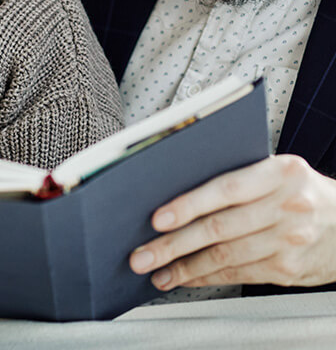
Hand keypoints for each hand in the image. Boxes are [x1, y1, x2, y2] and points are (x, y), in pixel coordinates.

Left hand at [129, 154, 335, 290]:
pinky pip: (238, 274)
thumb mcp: (280, 170)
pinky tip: (186, 278)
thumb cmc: (304, 191)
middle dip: (174, 244)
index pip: (225, 188)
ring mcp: (288, 241)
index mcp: (281, 172)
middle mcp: (286, 206)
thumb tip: (182, 187)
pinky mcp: (287, 270)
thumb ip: (241, 176)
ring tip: (157, 272)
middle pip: (219, 228)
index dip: (189, 204)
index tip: (158, 218)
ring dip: (185, 268)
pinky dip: (207, 278)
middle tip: (143, 254)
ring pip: (225, 257)